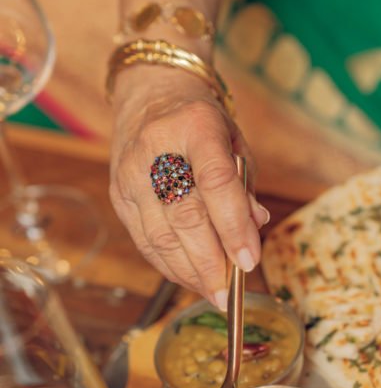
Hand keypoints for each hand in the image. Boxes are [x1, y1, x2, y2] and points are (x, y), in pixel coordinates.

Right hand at [109, 70, 268, 305]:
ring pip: (160, 235)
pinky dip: (169, 266)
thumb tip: (254, 226)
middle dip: (210, 261)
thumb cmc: (200, 122)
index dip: (233, 226)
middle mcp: (156, 149)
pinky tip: (190, 279)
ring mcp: (131, 173)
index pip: (215, 183)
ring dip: (189, 272)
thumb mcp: (233, 141)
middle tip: (230, 291)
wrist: (150, 94)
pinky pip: (145, 240)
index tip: (249, 260)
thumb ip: (244, 185)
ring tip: (213, 293)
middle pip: (184, 216)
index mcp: (195, 126)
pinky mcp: (118, 194)